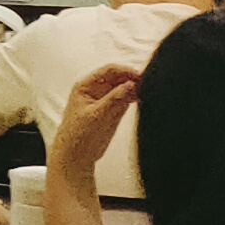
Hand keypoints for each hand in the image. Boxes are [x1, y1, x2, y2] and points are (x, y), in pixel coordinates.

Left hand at [49, 61, 138, 176]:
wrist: (77, 154)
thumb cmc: (78, 135)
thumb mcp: (97, 116)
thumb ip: (114, 100)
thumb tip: (130, 84)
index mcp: (85, 86)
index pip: (108, 70)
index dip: (125, 71)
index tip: (140, 77)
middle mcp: (95, 90)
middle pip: (118, 77)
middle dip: (132, 79)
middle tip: (147, 85)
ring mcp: (105, 99)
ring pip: (123, 87)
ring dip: (135, 88)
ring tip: (146, 93)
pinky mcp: (113, 109)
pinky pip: (126, 98)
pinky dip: (134, 98)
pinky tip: (141, 100)